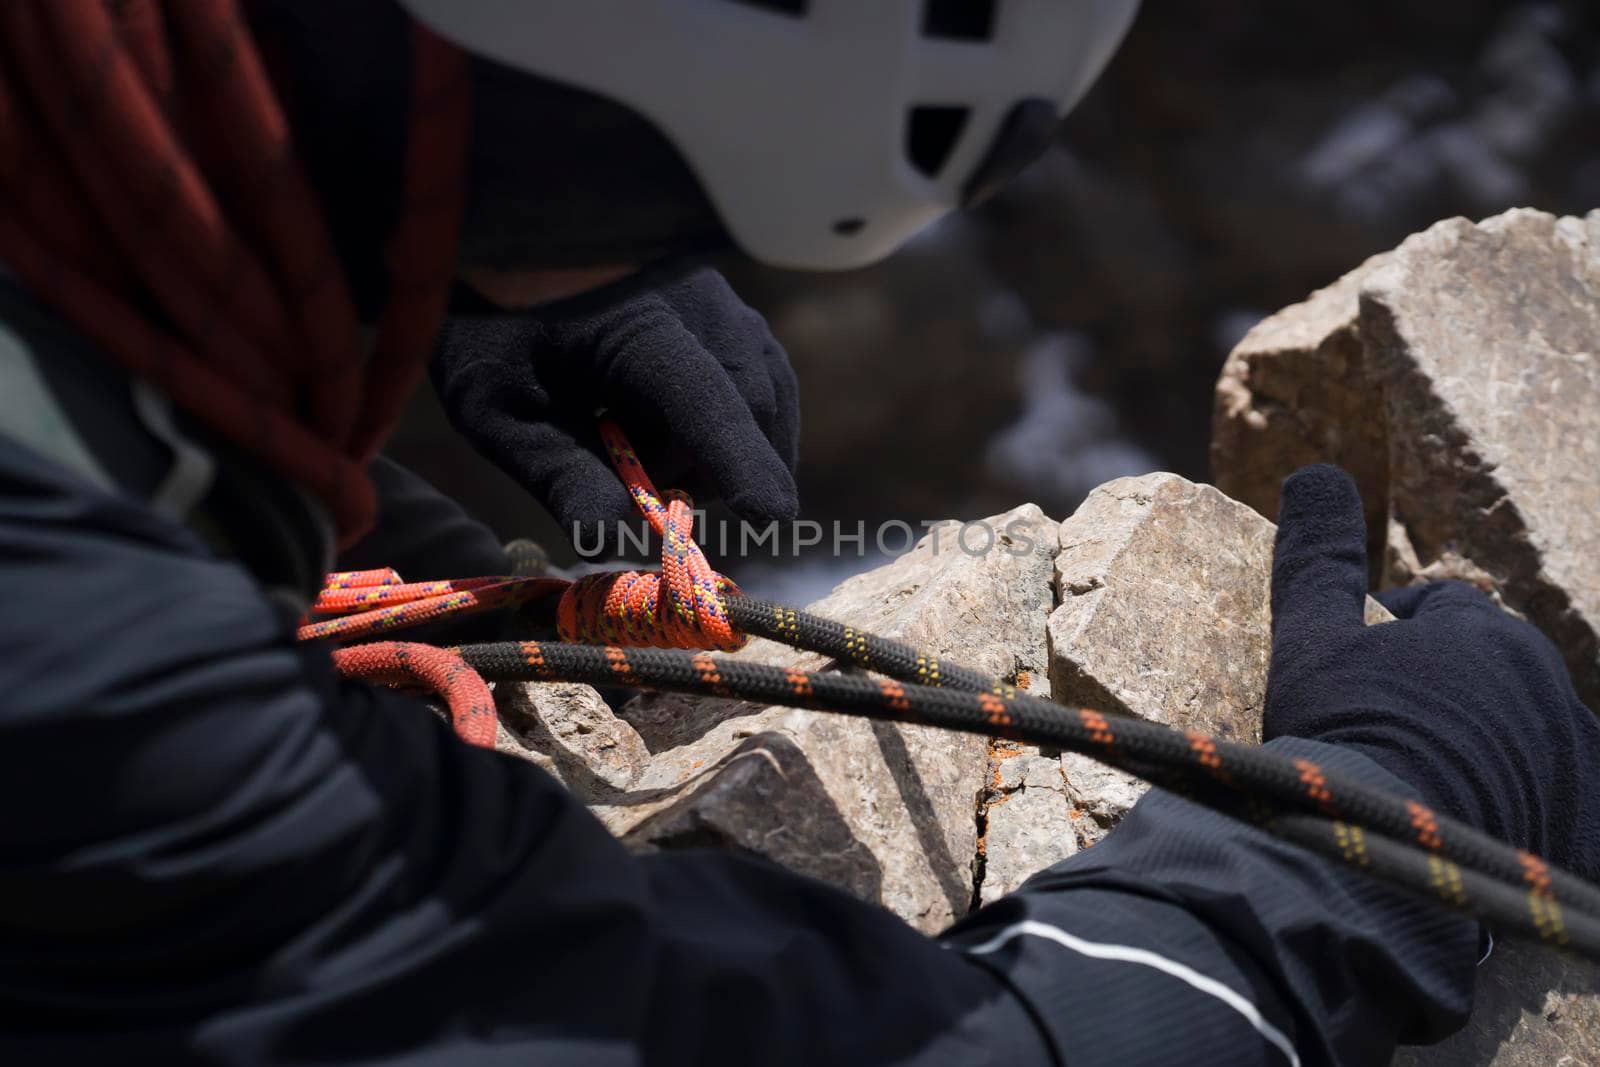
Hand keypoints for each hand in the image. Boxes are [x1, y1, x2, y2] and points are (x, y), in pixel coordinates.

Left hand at [431, 264, 799, 547]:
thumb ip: (557, 472)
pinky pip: (760, 381)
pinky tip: (677, 437)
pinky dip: (731, 427)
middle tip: (637, 484)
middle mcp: (698, 300)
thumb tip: (608, 536)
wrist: (503, 246)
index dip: (739, 458)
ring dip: (720, 450)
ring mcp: (723, 300)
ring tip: (646, 452)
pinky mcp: (731, 311)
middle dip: (707, 469)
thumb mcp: (499, 409)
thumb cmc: (493, 328)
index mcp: (635, 320)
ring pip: (765, 395)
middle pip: (746, 407)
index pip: (706, 397)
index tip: (773, 514)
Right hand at [1265, 465, 1599, 877]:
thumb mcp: (1311, 635)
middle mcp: (1545, 684)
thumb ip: (1319, 556)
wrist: (1385, 848)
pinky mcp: (1585, 821)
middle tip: (1390, 729)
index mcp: (1483, 632)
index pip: (1444, 611)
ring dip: (1488, 745)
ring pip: (1528, 733)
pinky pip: (1561, 800)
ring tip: (1428, 784)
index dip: (1396, 633)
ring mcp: (1572, 757)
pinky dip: (1529, 803)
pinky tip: (1473, 826)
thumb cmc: (1345, 733)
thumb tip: (1316, 472)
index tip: (1358, 670)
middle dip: (1450, 687)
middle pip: (1495, 671)